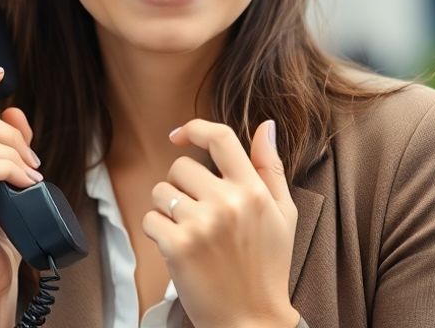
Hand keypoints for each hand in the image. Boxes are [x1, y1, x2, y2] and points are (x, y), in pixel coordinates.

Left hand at [142, 119, 300, 327]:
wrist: (252, 320)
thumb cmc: (267, 268)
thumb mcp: (283, 215)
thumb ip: (271, 168)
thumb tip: (266, 126)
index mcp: (255, 191)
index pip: (220, 138)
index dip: (194, 128)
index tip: (179, 135)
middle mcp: (229, 202)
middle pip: (181, 167)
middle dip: (181, 185)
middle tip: (195, 212)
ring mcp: (202, 224)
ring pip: (161, 192)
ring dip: (167, 209)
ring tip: (189, 232)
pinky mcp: (178, 246)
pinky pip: (151, 219)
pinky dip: (158, 232)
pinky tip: (179, 248)